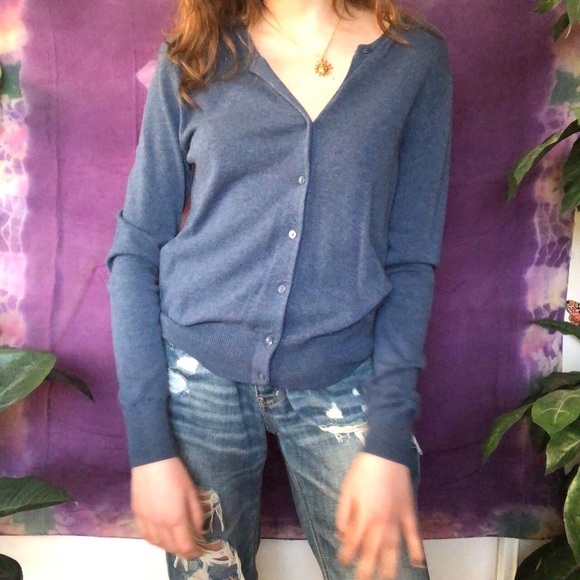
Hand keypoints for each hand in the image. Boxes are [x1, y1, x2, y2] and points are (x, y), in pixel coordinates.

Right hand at [131, 457, 203, 559]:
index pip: (185, 546)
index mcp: (175, 519)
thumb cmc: (176, 474)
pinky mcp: (136, 515)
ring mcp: (146, 521)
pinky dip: (154, 541)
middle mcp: (159, 525)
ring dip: (168, 547)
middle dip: (182, 551)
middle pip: (171, 547)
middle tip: (190, 547)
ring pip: (157, 544)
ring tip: (176, 542)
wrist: (152, 461)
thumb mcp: (192, 492)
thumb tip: (199, 531)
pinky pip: (145, 536)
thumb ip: (197, 514)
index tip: (200, 551)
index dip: (193, 552)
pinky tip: (160, 536)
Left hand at [336, 452, 424, 579]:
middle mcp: (380, 523)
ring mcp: (397, 520)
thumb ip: (343, 514)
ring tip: (387, 579)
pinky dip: (416, 550)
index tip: (342, 561)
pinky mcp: (409, 513)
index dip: (346, 554)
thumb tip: (340, 534)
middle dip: (366, 570)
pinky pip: (414, 535)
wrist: (386, 453)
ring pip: (393, 550)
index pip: (353, 543)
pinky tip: (417, 563)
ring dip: (390, 567)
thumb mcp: (346, 490)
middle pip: (373, 553)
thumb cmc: (362, 471)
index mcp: (363, 517)